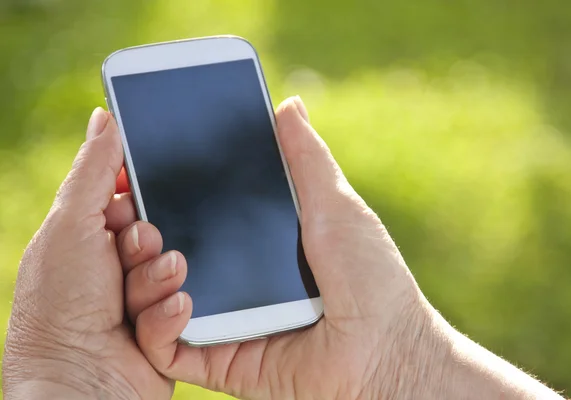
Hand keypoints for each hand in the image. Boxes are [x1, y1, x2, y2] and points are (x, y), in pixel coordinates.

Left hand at [2, 109, 172, 398]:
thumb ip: (92, 170)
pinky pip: (186, 302)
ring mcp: (143, 297)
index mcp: (90, 236)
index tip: (136, 197)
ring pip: (177, 264)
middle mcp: (116, 265)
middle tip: (134, 251)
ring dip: (160, 277)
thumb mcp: (70, 224)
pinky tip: (151, 325)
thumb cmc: (59, 306)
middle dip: (149, 240)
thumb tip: (104, 116)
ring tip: (141, 296)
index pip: (128, 195)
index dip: (136, 192)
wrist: (82, 385)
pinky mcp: (168, 326)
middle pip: (158, 227)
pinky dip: (169, 312)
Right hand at [120, 97, 438, 399]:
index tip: (136, 169)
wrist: (384, 349)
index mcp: (253, 241)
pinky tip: (176, 299)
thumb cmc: (370, 276)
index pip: (196, 213)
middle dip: (139, 232)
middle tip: (127, 207)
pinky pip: (166, 347)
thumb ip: (305, 158)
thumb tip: (289, 104)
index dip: (164, 193)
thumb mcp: (336, 205)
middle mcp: (231, 279)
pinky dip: (157, 324)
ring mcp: (220, 319)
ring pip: (155, 299)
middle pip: (167, 254)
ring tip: (149, 245)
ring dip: (140, 274)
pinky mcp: (216, 359)